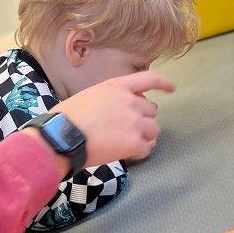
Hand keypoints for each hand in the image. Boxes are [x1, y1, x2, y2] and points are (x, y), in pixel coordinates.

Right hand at [58, 70, 174, 166]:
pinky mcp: (134, 143)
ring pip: (153, 130)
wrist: (62, 136)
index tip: (172, 88)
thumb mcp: (91, 95)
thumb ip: (111, 98)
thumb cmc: (68, 117)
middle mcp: (130, 102)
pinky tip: (127, 153)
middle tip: (127, 128)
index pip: (149, 79)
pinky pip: (147, 148)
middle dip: (143, 119)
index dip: (163, 83)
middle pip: (152, 110)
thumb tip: (117, 109)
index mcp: (118, 87)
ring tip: (127, 143)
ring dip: (144, 136)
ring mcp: (134, 122)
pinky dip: (139, 152)